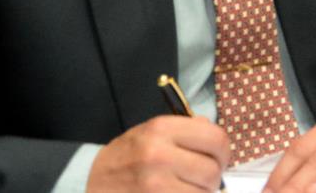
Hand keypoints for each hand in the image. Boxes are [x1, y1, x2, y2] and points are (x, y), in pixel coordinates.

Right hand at [87, 115, 229, 191]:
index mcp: (161, 129)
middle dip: (213, 178)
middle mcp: (159, 155)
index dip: (223, 151)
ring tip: (185, 188)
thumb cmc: (128, 156)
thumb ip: (185, 130)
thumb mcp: (151, 131)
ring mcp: (156, 185)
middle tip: (202, 179)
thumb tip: (216, 138)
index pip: (215, 138)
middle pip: (212, 171)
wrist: (92, 182)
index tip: (218, 158)